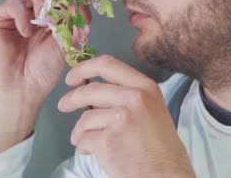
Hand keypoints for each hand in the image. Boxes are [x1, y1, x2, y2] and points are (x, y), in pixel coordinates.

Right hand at [0, 0, 91, 153]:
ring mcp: (17, 13)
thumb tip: (80, 4)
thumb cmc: (45, 69)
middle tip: (60, 10)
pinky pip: (12, 4)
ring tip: (43, 21)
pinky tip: (26, 32)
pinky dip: (21, 15)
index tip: (78, 2)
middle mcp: (35, 10)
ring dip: (41, 1)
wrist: (23, 87)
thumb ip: (74, 23)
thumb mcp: (67, 44)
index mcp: (53, 15)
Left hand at [59, 55, 195, 177]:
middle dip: (71, 99)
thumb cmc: (160, 146)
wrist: (167, 174)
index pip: (108, 64)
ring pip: (85, 118)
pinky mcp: (108, 141)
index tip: (73, 77)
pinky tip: (93, 152)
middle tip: (64, 105)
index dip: (84, 68)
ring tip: (85, 140)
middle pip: (90, 90)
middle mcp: (134, 98)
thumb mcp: (152, 108)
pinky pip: (84, 139)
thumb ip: (128, 94)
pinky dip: (84, 147)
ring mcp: (121, 119)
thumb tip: (94, 90)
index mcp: (145, 87)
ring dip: (80, 130)